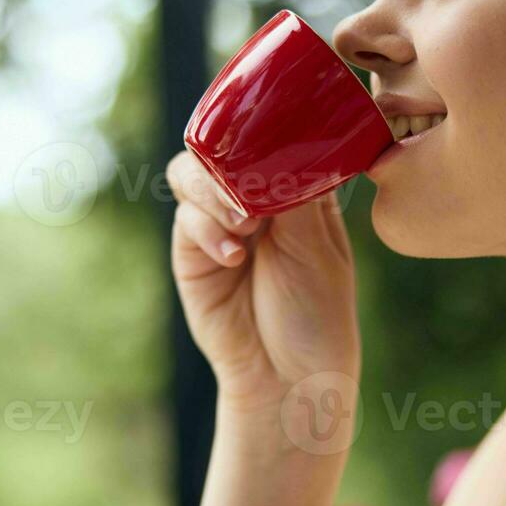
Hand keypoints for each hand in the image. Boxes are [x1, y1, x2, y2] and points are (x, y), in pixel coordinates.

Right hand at [165, 150, 361, 419]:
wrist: (287, 377)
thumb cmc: (318, 313)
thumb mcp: (318, 249)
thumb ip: (296, 196)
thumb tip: (282, 144)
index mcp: (296, 188)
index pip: (270, 137)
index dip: (263, 128)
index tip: (267, 133)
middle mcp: (253, 197)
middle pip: (221, 147)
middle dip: (230, 159)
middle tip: (251, 188)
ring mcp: (218, 222)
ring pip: (193, 175)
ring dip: (215, 192)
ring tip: (244, 226)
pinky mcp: (193, 251)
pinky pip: (186, 219)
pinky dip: (208, 229)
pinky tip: (233, 256)